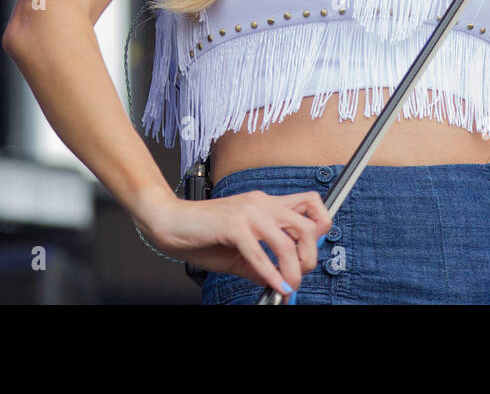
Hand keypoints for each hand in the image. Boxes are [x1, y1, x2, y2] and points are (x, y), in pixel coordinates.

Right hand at [136, 188, 331, 297]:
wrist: (168, 221)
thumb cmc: (201, 233)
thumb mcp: (240, 251)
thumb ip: (262, 263)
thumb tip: (282, 281)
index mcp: (266, 203)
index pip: (311, 203)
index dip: (320, 227)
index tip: (310, 253)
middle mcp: (262, 203)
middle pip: (308, 225)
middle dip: (310, 256)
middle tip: (300, 275)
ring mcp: (248, 213)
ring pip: (287, 242)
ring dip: (293, 270)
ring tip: (288, 286)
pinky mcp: (233, 225)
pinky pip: (260, 254)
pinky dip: (271, 274)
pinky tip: (275, 286)